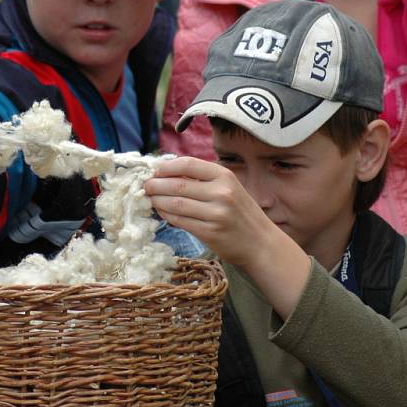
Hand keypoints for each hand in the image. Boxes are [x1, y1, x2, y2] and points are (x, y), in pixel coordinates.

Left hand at [144, 156, 276, 266]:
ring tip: (150, 199)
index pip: (187, 164)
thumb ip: (202, 179)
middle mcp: (221, 192)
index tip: (154, 171)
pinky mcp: (210, 232)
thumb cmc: (240, 212)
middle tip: (145, 186)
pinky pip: (180, 221)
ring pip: (175, 204)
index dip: (166, 167)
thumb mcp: (228, 187)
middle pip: (177, 184)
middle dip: (156, 185)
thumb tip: (166, 173)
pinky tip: (162, 213)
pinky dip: (167, 216)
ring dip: (158, 201)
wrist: (261, 242)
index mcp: (224, 176)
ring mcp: (216, 214)